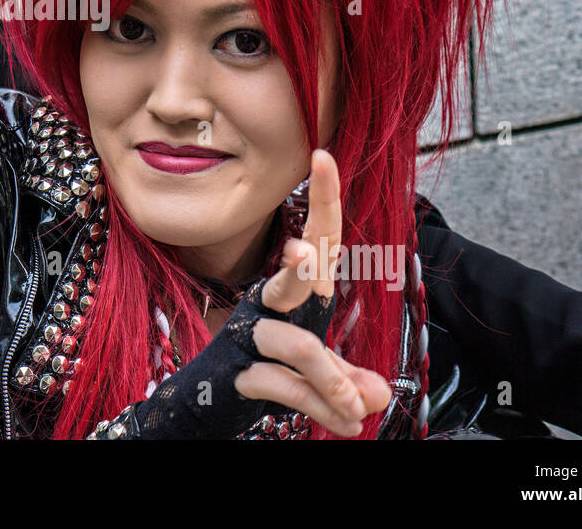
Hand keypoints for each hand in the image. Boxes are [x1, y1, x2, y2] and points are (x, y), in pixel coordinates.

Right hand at [234, 148, 392, 435]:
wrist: (202, 408)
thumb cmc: (265, 369)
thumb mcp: (316, 370)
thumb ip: (347, 375)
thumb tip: (379, 394)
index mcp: (293, 293)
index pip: (315, 239)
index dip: (321, 199)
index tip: (323, 156)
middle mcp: (268, 306)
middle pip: (289, 280)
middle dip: (298, 269)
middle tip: (307, 258)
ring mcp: (248, 338)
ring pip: (297, 348)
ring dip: (335, 383)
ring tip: (360, 412)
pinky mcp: (237, 374)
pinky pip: (284, 388)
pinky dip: (322, 409)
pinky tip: (346, 425)